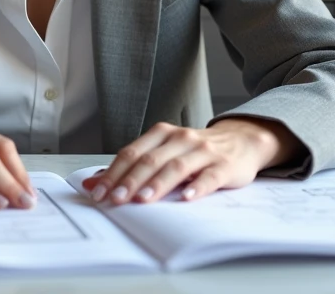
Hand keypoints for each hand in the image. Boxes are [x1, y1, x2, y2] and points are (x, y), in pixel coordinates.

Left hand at [80, 117, 300, 204]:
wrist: (242, 140)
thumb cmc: (197, 150)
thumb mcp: (164, 152)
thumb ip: (131, 167)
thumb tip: (92, 184)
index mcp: (162, 133)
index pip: (132, 152)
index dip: (113, 172)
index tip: (98, 192)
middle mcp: (181, 138)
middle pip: (151, 160)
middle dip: (130, 180)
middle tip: (115, 199)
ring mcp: (204, 151)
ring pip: (176, 167)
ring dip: (157, 184)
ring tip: (143, 200)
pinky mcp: (224, 166)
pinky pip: (209, 177)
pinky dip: (197, 187)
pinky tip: (186, 198)